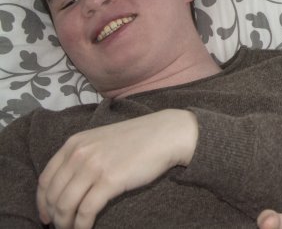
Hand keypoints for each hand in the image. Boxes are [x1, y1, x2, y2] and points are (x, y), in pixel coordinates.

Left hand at [37, 109, 198, 228]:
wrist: (166, 134)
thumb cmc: (138, 139)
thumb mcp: (102, 140)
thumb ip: (83, 155)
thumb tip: (68, 184)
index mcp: (74, 144)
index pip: (46, 179)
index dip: (42, 202)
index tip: (46, 215)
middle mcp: (79, 154)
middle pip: (53, 195)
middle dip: (54, 216)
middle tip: (61, 226)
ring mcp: (94, 167)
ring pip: (66, 205)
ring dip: (65, 223)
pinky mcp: (110, 181)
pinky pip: (86, 210)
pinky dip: (81, 225)